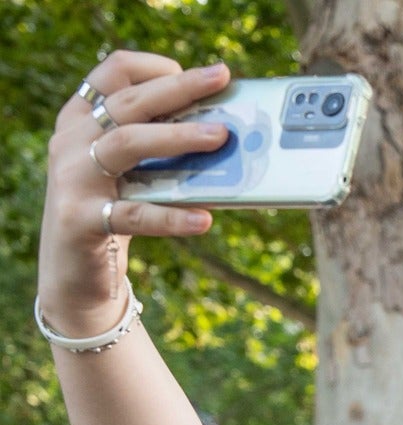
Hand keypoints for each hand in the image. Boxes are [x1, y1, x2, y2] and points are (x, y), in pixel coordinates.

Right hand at [38, 53, 230, 332]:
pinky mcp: (81, 220)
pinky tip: (204, 219)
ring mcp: (73, 179)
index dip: (152, 67)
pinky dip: (171, 217)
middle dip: (178, 89)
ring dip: (176, 136)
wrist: (75, 274)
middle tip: (221, 80)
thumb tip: (225, 129)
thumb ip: (161, 147)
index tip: (196, 73)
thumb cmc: (115, 210)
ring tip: (221, 136)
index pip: (111, 73)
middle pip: (127, 103)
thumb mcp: (131, 171)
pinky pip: (132, 214)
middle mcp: (72, 141)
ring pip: (125, 143)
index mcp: (82, 120)